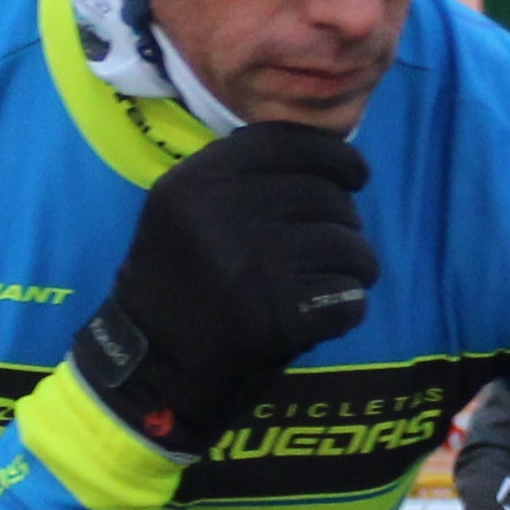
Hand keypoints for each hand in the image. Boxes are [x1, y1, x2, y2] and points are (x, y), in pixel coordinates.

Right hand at [69, 122, 373, 450]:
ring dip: (357, 264)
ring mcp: (254, 265)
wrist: (152, 366)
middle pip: (326, 196)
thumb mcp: (184, 209)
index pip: (289, 143)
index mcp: (198, 180)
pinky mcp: (279, 316)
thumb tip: (328, 155)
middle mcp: (224, 213)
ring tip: (343, 278)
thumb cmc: (177, 283)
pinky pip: (348, 297)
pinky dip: (348, 307)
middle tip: (340, 245)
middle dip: (346, 221)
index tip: (356, 176)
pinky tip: (329, 313)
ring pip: (347, 246)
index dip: (336, 156)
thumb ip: (240, 175)